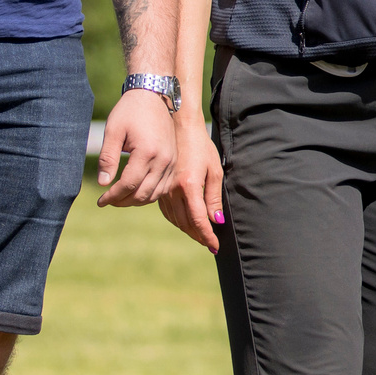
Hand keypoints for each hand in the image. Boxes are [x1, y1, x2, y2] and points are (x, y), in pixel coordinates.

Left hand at [96, 87, 178, 207]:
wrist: (153, 96)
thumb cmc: (129, 111)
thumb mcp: (113, 131)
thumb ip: (107, 158)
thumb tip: (103, 183)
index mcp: (147, 151)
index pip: (128, 184)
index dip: (113, 196)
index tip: (100, 200)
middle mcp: (163, 159)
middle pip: (142, 193)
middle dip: (122, 201)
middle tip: (108, 200)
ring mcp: (171, 162)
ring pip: (154, 194)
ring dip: (136, 200)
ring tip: (120, 197)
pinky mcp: (174, 161)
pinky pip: (163, 187)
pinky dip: (149, 194)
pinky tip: (136, 190)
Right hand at [157, 119, 225, 252]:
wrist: (180, 128)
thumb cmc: (201, 147)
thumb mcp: (214, 170)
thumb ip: (214, 197)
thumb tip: (216, 221)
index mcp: (189, 185)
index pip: (198, 220)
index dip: (207, 236)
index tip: (216, 246)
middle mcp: (173, 190)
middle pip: (186, 223)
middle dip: (199, 236)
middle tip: (211, 244)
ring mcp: (164, 190)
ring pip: (176, 220)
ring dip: (189, 230)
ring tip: (201, 236)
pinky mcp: (160, 188)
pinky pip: (168, 212)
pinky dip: (178, 221)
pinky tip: (186, 223)